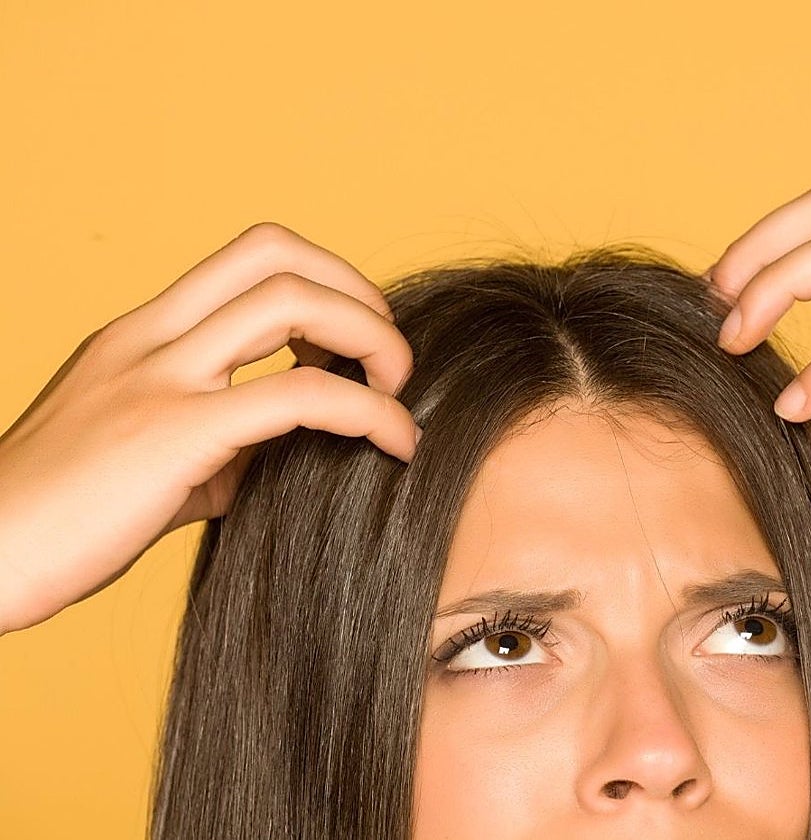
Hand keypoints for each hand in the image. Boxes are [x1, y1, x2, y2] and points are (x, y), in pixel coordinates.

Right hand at [0, 223, 419, 634]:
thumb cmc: (58, 521)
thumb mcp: (148, 458)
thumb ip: (224, 441)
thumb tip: (297, 446)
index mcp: (140, 336)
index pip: (250, 258)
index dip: (323, 281)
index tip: (353, 342)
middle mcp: (148, 339)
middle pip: (275, 253)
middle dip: (355, 291)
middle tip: (387, 357)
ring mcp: (157, 379)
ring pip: (290, 300)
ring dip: (372, 335)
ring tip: (399, 390)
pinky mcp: (173, 434)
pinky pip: (297, 396)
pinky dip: (368, 410)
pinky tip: (399, 444)